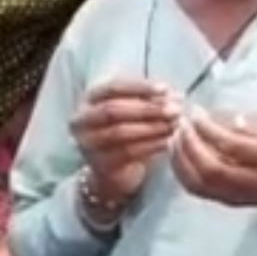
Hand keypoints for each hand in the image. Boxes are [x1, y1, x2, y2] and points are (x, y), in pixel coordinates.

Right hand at [70, 79, 181, 210]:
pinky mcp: (99, 164)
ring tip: (174, 125)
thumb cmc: (123, 129)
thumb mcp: (130, 109)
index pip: (112, 87)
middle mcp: (81, 120)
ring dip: (151, 127)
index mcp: (89, 99)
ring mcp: (87, 143)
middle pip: (113, 110)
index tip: (166, 89)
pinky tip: (168, 142)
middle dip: (147, 109)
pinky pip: (128, 153)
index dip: (139, 87)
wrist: (112, 168)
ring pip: (120, 132)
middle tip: (174, 110)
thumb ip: (146, 99)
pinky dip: (151, 146)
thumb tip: (174, 96)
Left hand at [170, 108, 256, 217]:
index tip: (197, 111)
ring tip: (176, 135)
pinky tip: (178, 153)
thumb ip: (250, 124)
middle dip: (190, 144)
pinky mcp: (228, 201)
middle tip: (182, 122)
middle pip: (211, 170)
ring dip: (181, 158)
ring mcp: (238, 195)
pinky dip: (181, 171)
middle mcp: (253, 182)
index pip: (233, 146)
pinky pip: (196, 189)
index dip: (209, 128)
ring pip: (199, 183)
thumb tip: (218, 117)